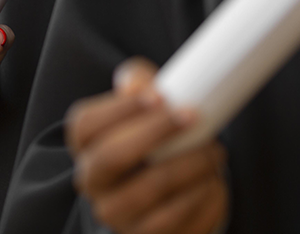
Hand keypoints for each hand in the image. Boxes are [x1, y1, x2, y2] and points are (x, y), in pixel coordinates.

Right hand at [66, 58, 227, 233]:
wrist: (167, 187)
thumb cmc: (154, 135)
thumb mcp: (142, 102)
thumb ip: (137, 81)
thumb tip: (138, 84)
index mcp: (85, 143)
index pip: (87, 125)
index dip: (120, 108)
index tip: (159, 95)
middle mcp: (91, 181)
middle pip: (111, 157)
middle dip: (156, 133)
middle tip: (193, 116)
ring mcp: (115, 213)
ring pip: (147, 190)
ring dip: (188, 166)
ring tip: (214, 151)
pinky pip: (170, 222)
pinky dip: (197, 197)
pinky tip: (211, 180)